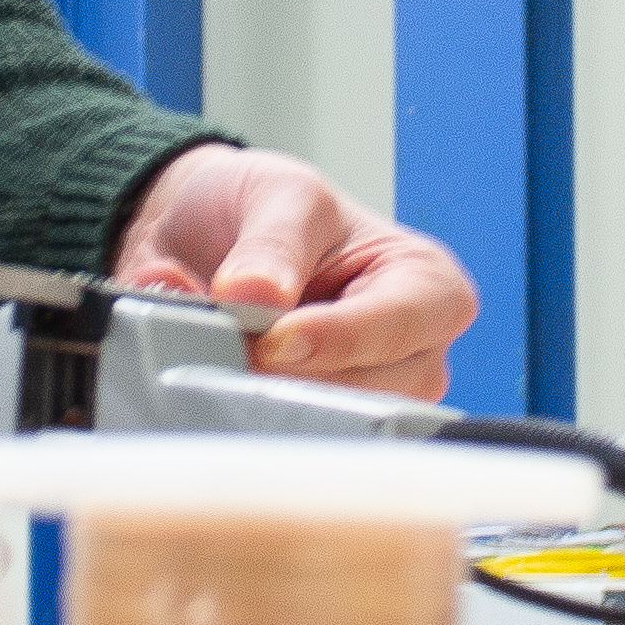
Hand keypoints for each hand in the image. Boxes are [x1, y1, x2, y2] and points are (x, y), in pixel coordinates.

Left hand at [111, 143, 476, 399]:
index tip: (273, 338)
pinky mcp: (314, 422)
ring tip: (202, 330)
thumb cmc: (276, 209)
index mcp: (428, 286)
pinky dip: (225, 395)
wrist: (215, 231)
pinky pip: (272, 429)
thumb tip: (255, 295)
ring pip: (315, 420)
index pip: (397, 328)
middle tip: (223, 333)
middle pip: (359, 390)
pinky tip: (197, 354)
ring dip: (245, 381)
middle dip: (283, 369)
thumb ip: (273, 244)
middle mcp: (412, 353)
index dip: (334, 339)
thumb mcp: (280, 194)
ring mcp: (366, 397)